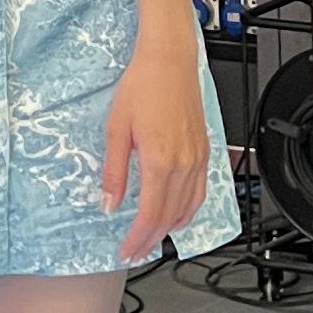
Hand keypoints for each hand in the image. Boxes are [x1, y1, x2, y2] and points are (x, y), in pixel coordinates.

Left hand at [100, 46, 212, 263]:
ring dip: (170, 229)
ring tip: (152, 240)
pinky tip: (177, 215)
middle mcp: (184, 163)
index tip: (126, 250)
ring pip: (188, 208)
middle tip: (135, 251)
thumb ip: (113, 171)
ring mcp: (197, 158)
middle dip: (151, 240)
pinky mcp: (204, 151)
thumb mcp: (116, 128)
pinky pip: (200, 192)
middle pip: (169, 217)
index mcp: (160, 160)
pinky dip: (188, 211)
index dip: (137, 239)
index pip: (150, 214)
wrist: (169, 60)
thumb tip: (108, 202)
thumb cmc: (142, 85)